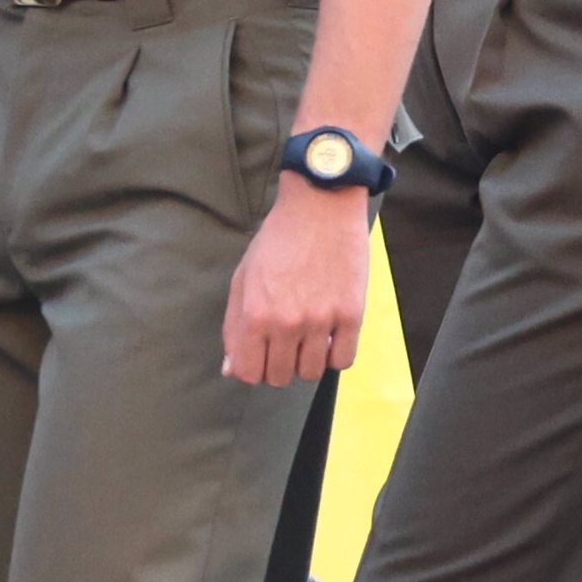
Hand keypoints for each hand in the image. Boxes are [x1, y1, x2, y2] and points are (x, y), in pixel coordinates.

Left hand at [223, 181, 369, 386]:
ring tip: (308, 337)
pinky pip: (343, 360)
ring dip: (307, 360)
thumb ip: (234, 326)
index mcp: (255, 314)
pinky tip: (330, 336)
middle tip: (285, 342)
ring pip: (312, 373)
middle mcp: (287, 322)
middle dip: (279, 365)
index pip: (249, 373)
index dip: (253, 369)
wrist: (320, 205)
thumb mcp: (244, 278)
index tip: (261, 354)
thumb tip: (230, 369)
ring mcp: (321, 320)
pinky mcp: (351, 314)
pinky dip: (335, 355)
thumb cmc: (278, 239)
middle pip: (280, 377)